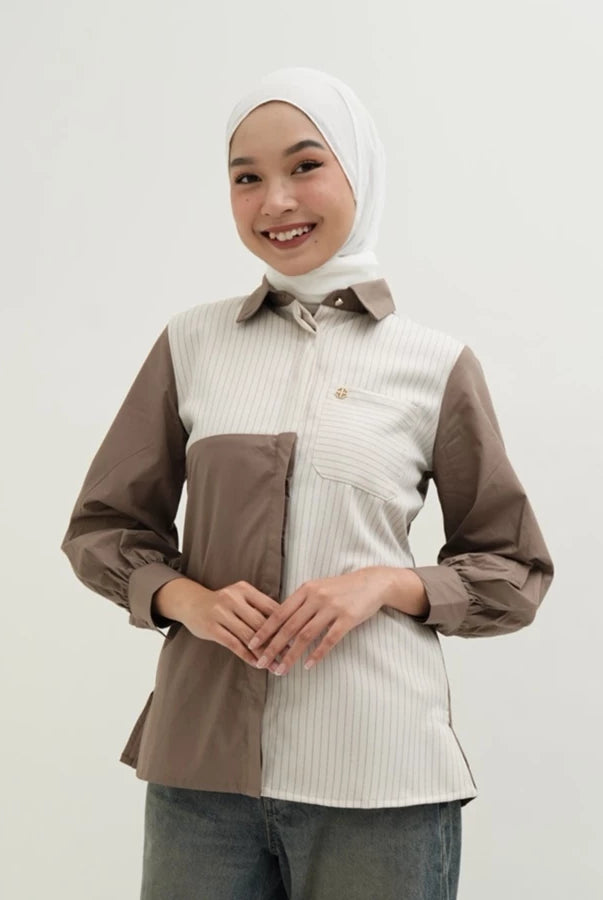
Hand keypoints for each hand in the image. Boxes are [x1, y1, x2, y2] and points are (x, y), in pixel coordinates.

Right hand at [156, 578, 282, 667]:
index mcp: (245, 589)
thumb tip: (287, 624)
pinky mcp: (211, 628)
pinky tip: (256, 663)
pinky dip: (247, 655)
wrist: (191, 603)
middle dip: (277, 641)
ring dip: (263, 652)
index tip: (297, 637)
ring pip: (248, 636)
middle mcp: (233, 598)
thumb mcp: (240, 597)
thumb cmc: (223, 603)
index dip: (285, 624)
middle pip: (261, 623)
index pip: (270, 607)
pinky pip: (233, 644)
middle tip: (290, 654)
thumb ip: (259, 607)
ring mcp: (221, 613)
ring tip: (275, 664)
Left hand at [248, 566, 403, 675]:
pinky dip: (317, 654)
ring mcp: (332, 608)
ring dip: (291, 655)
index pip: (279, 613)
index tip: (252, 644)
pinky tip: (307, 666)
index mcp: (306, 590)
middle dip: (272, 647)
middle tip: (260, 662)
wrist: (372, 582)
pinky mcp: (348, 618)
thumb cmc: (341, 588)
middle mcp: (316, 598)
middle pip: (289, 627)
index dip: (264, 630)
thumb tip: (278, 621)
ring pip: (306, 636)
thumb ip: (300, 602)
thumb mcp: (318, 588)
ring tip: (281, 670)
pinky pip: (329, 640)